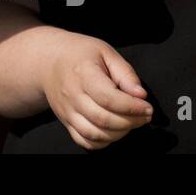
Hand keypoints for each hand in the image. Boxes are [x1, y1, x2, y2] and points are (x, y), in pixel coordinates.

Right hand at [42, 34, 153, 149]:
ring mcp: (67, 111)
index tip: (147, 107)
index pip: (109, 98)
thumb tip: (140, 95)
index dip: (132, 107)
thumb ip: (125, 73)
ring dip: (119, 134)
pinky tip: (113, 131)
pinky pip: (84, 141)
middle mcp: (72, 95)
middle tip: (144, 116)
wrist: (48, 61)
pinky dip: (103, 142)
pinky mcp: (66, 121)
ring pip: (94, 134)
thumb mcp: (105, 52)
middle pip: (103, 119)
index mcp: (83, 74)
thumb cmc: (81, 54)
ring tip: (130, 123)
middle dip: (131, 121)